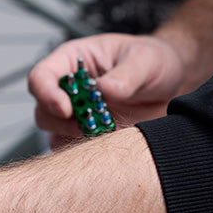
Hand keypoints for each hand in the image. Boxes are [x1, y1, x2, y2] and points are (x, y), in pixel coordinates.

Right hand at [28, 33, 186, 136]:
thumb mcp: (145, 60)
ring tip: (108, 130)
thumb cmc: (153, 61)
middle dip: (63, 122)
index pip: (41, 76)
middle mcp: (68, 89)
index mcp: (72, 61)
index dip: (46, 94)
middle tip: (92, 124)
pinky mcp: (87, 134)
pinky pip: (73, 150)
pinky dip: (86, 153)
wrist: (171, 86)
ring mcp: (76, 114)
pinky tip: (110, 142)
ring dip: (78, 136)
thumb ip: (126, 75)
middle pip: (43, 110)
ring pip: (56, 133)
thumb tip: (103, 89)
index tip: (67, 109)